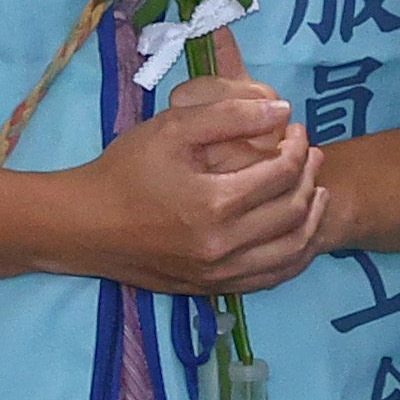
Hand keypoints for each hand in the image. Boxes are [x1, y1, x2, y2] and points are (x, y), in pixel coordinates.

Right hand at [66, 59, 322, 298]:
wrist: (83, 225)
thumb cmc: (125, 171)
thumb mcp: (172, 127)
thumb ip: (231, 114)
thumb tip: (283, 110)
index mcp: (215, 204)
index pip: (282, 174)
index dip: (297, 147)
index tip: (294, 128)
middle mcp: (223, 247)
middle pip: (293, 212)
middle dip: (309, 177)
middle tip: (309, 153)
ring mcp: (218, 274)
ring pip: (290, 251)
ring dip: (312, 219)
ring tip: (316, 191)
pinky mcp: (211, 288)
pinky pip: (270, 278)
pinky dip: (294, 255)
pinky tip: (297, 232)